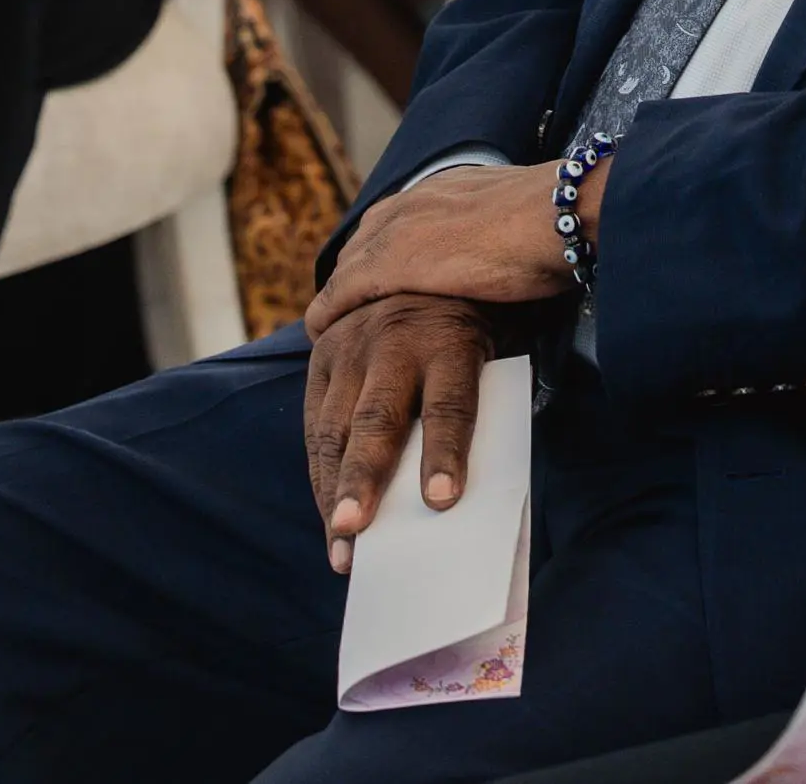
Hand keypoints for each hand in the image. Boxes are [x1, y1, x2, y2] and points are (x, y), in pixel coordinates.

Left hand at [302, 160, 587, 342]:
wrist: (558, 215)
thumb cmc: (559, 222)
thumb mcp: (525, 217)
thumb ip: (507, 229)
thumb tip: (521, 251)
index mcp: (448, 186)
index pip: (398, 216)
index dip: (382, 246)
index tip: (377, 272)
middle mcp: (416, 199)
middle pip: (365, 238)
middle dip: (352, 269)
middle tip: (344, 304)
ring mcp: (401, 229)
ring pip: (350, 264)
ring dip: (338, 294)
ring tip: (329, 322)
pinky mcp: (393, 263)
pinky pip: (344, 291)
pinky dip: (330, 310)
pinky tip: (321, 329)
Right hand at [302, 291, 494, 573]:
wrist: (424, 261)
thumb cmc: (474, 323)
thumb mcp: (491, 345)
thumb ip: (480, 399)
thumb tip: (465, 489)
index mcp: (450, 339)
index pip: (449, 402)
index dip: (446, 452)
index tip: (443, 500)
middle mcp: (395, 340)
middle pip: (378, 419)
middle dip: (363, 478)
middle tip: (353, 530)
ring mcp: (352, 345)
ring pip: (335, 425)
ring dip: (332, 490)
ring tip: (340, 545)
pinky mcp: (323, 354)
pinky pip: (315, 422)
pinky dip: (321, 475)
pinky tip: (330, 518)